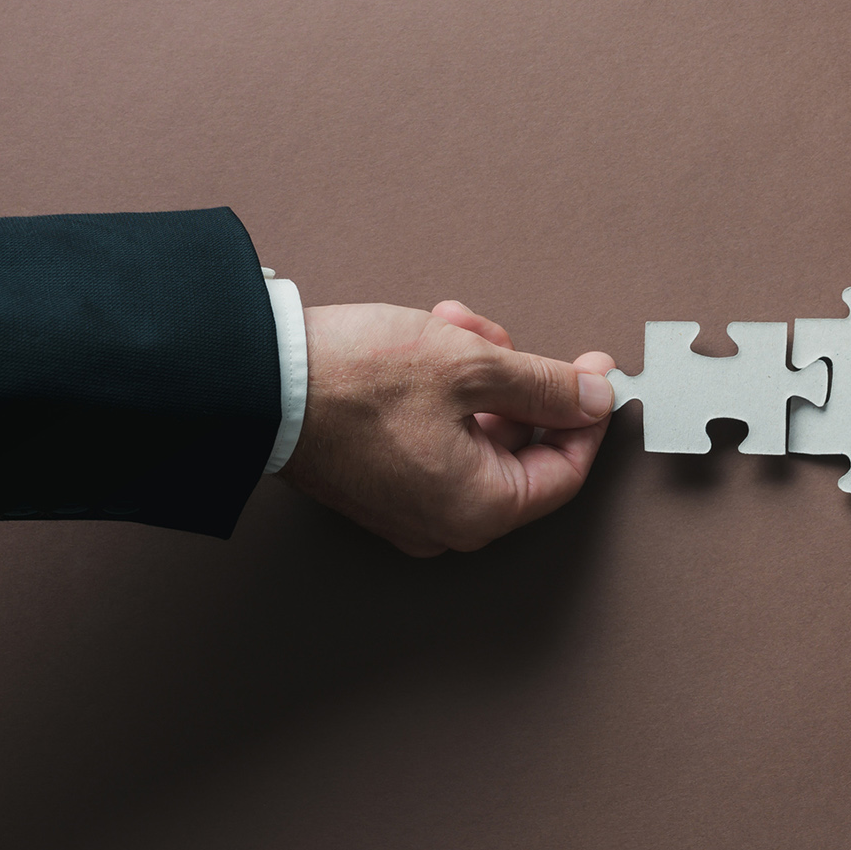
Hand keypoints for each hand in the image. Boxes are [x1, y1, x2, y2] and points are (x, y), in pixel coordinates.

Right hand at [278, 301, 614, 555]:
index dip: (586, 416)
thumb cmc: (353, 380)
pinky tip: (425, 342)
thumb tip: (593, 398)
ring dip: (474, 372)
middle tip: (497, 337)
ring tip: (450, 327)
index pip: (564, 472)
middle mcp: (444, 522)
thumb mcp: (472, 365)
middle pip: (516, 448)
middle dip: (514, 380)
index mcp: (478, 509)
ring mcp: (407, 505)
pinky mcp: (378, 479)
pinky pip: (434, 434)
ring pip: (474, 431)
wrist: (254, 378)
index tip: (596, 375)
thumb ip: (546, 386)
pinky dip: (439, 388)